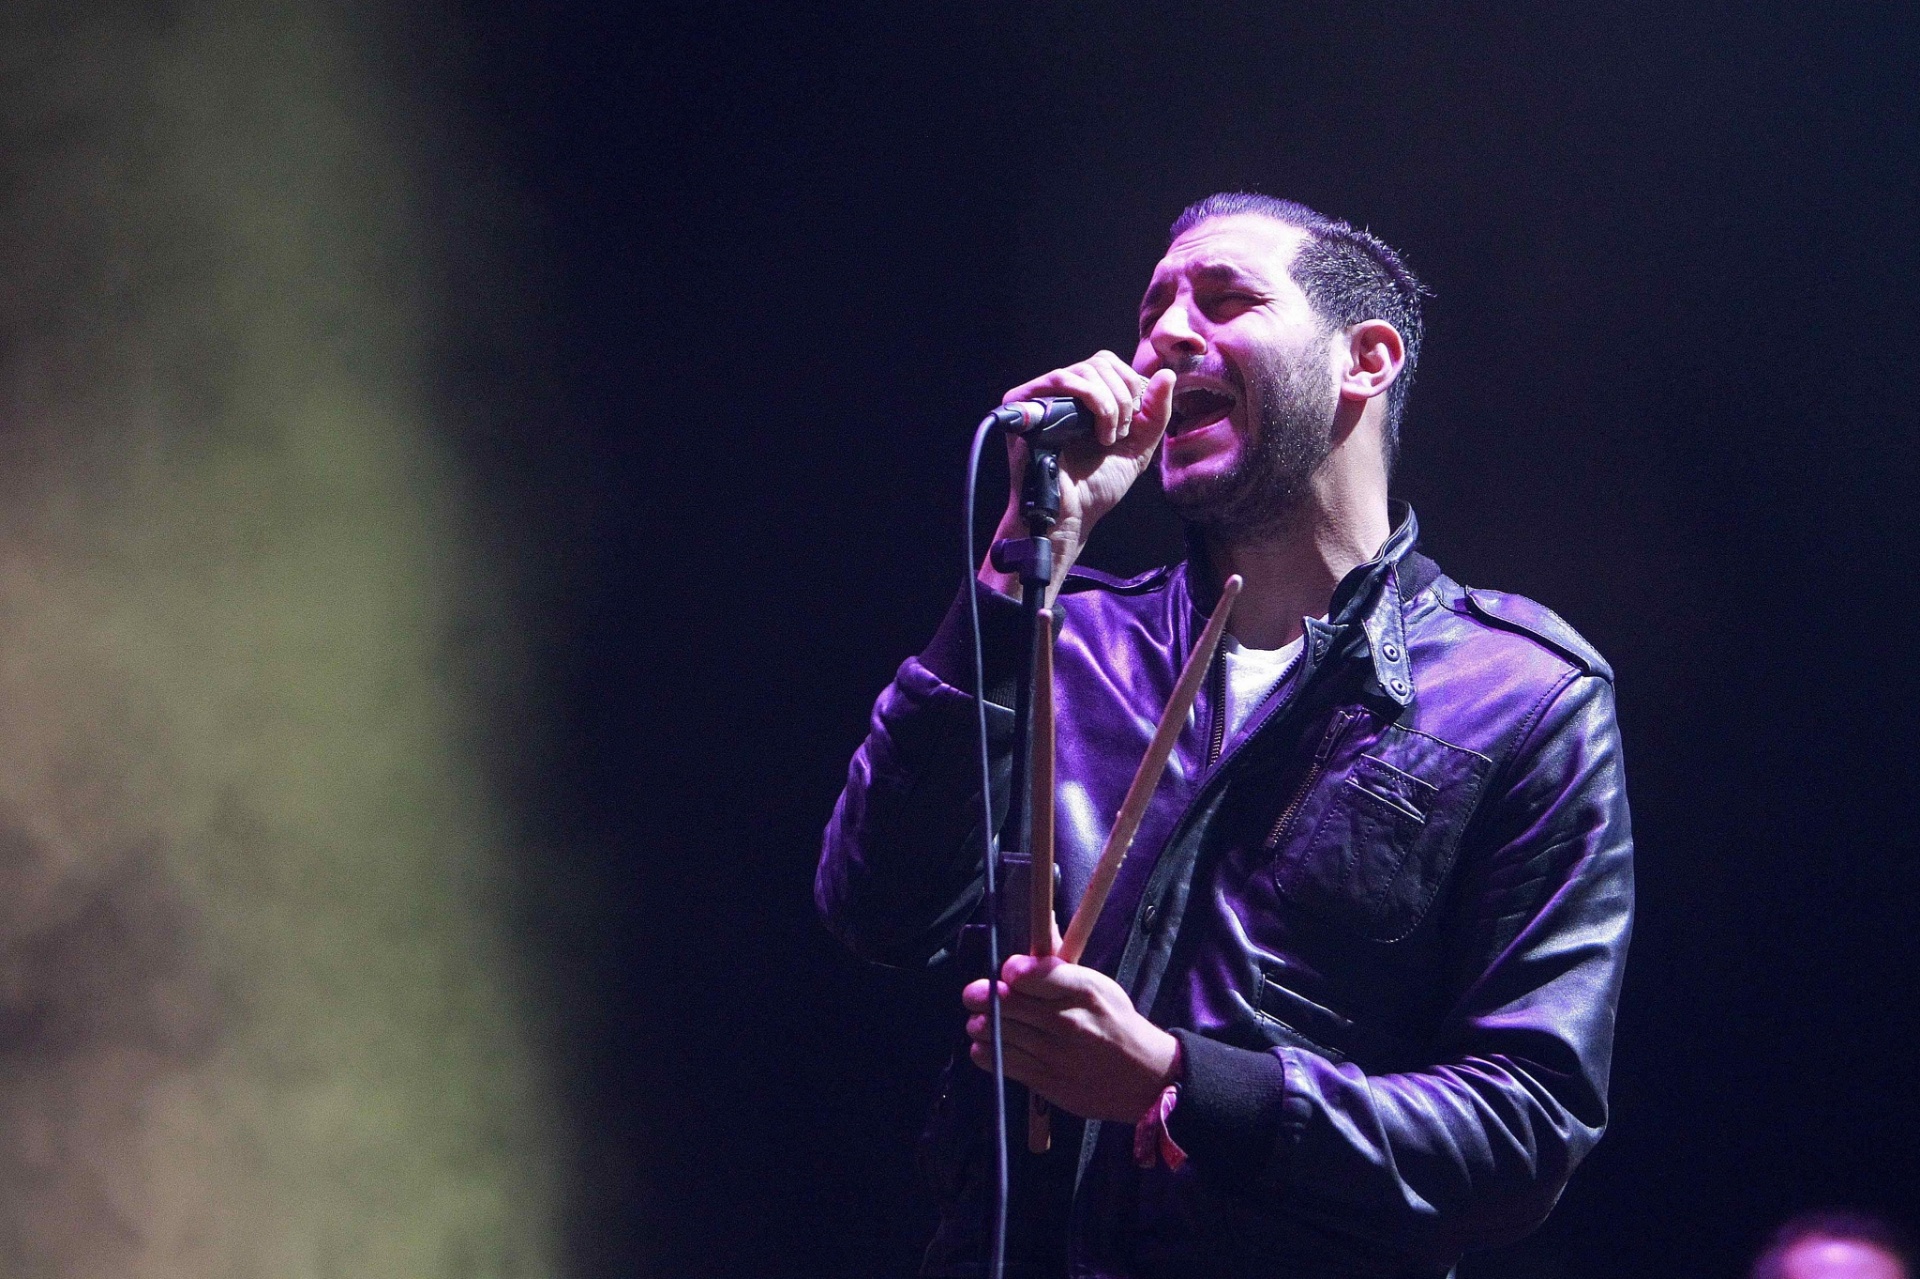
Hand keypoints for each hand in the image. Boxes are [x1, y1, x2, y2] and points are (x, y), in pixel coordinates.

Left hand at [962, 953, 1179, 1122]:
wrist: (1144, 1077)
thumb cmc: (1114, 1023)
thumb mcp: (1097, 985)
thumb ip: (1060, 960)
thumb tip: (1043, 920)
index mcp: (1083, 989)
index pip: (1029, 973)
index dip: (1010, 970)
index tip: (1007, 973)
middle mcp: (1067, 1020)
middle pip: (1004, 1002)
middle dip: (981, 996)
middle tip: (976, 995)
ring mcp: (1055, 1054)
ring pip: (995, 1032)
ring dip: (980, 1024)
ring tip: (984, 1021)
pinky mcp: (1045, 1081)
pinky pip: (997, 1061)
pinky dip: (984, 1050)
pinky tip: (990, 1043)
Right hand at [980, 352, 1176, 601]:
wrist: (1072, 514)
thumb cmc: (1097, 486)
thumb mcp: (1138, 446)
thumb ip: (1155, 412)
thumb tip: (1167, 373)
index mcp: (1083, 398)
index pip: (1108, 363)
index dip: (1129, 384)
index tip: (1134, 424)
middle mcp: (1060, 394)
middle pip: (1099, 362)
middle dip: (1123, 396)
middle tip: (1122, 433)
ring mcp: (1040, 397)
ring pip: (1084, 370)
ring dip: (1109, 403)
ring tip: (1109, 437)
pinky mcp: (1022, 404)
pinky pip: (1060, 379)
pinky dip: (1090, 400)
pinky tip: (1096, 434)